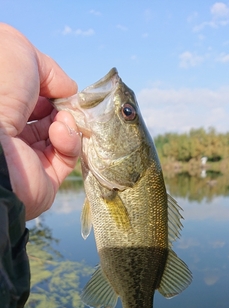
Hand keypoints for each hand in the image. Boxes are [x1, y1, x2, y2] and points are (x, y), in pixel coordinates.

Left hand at [0, 23, 80, 219]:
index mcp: (0, 106)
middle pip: (45, 117)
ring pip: (58, 137)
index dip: (47, 87)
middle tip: (66, 101)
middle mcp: (7, 132)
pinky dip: (69, 142)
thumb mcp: (19, 52)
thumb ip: (48, 67)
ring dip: (67, 122)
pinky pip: (65, 160)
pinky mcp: (43, 181)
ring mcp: (24, 158)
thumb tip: (67, 88)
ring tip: (62, 117)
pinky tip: (60, 132)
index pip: (28, 96)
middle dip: (62, 106)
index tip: (58, 84)